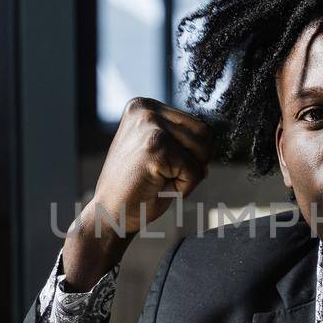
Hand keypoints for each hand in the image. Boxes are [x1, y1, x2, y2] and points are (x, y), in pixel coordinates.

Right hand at [61, 98, 212, 289]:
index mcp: (144, 106)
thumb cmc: (137, 188)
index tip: (159, 165)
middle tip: (162, 176)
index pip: (198, 125)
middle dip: (193, 163)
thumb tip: (212, 141)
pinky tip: (157, 188)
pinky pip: (195, 171)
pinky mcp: (156, 147)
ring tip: (158, 181)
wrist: (110, 216)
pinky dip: (184, 188)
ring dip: (188, 175)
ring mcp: (150, 126)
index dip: (189, 154)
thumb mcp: (161, 154)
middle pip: (205, 134)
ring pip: (203, 152)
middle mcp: (145, 109)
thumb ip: (185, 142)